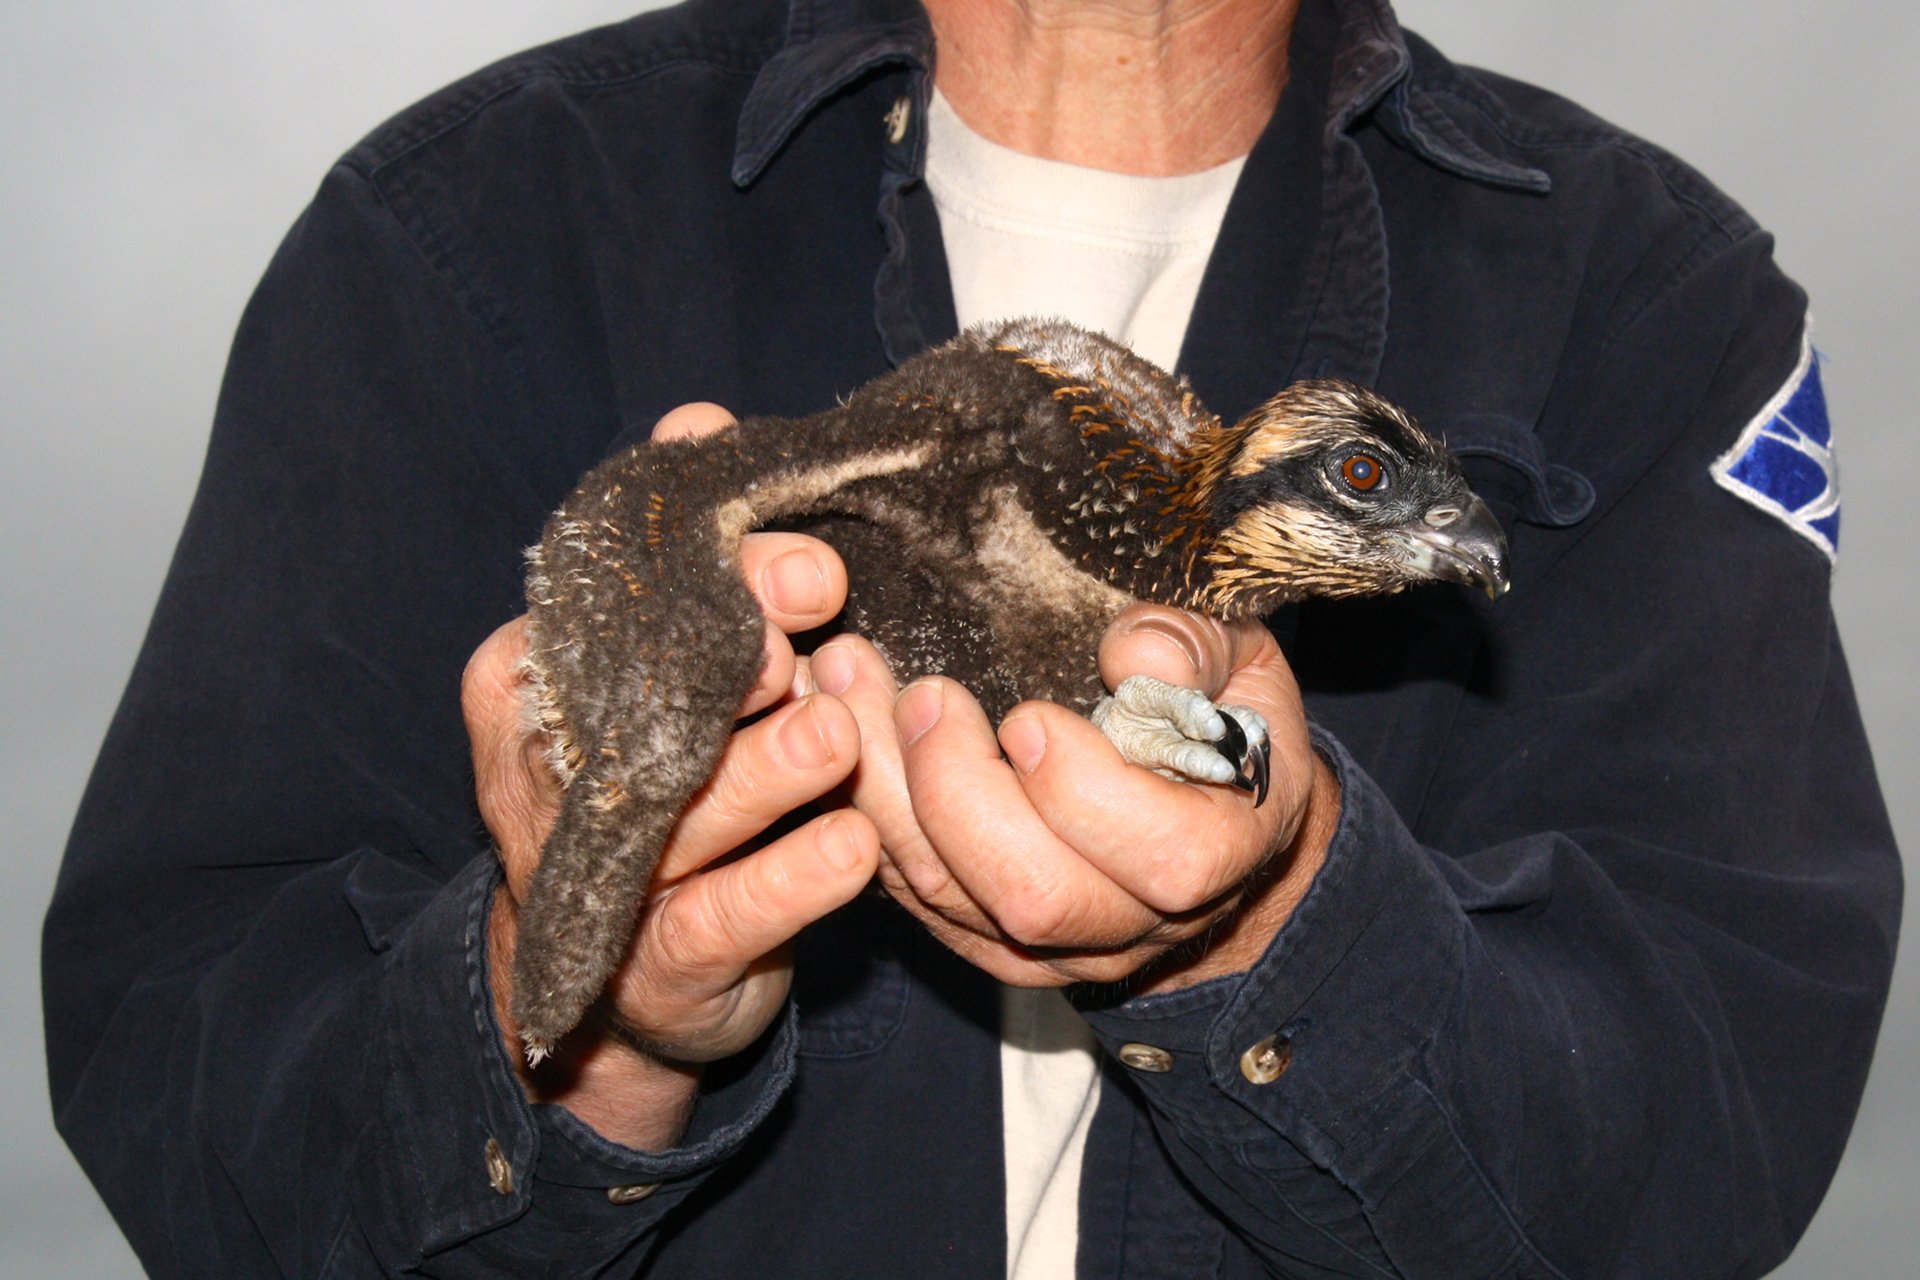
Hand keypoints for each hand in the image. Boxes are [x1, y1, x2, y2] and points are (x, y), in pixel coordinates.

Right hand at [463, 403, 880, 1147]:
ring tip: (833, 735)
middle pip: (642, 705)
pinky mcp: (662, 963)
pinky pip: (727, 916)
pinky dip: (792, 882)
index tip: (802, 556)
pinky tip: (852, 846)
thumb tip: (699, 418)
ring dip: (767, 769)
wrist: (639, 964)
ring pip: (687, 812)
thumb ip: (683, 545)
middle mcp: (551, 776)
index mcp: (529, 680)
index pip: (606, 609)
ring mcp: (604, 878)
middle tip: (814, 602)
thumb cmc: (666, 774)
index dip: (704, 571)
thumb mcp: (662, 659)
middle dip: (734, 653)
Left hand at [814, 603, 1337, 992]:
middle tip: (921, 696)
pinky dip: (867, 817)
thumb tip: (1134, 650)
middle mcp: (1138, 922)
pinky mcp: (989, 941)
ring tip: (844, 689)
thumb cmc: (1228, 720)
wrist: (1215, 818)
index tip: (1028, 715)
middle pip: (1034, 895)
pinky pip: (913, 897)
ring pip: (953, 898)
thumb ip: (1201, 643)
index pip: (1161, 861)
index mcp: (1221, 853)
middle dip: (957, 790)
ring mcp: (1057, 946)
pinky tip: (838, 732)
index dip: (1083, 793)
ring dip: (886, 794)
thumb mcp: (1244, 662)